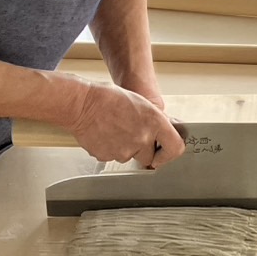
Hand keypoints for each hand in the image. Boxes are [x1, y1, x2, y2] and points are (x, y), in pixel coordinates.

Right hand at [64, 80, 185, 167]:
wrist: (81, 104)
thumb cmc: (108, 98)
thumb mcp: (141, 103)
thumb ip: (156, 121)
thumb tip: (168, 129)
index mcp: (154, 123)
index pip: (175, 147)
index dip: (169, 153)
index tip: (164, 153)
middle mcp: (142, 139)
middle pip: (148, 157)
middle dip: (142, 149)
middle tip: (130, 133)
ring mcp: (124, 150)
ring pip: (129, 156)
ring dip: (124, 147)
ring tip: (114, 129)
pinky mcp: (108, 157)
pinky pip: (113, 157)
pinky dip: (110, 149)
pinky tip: (105, 133)